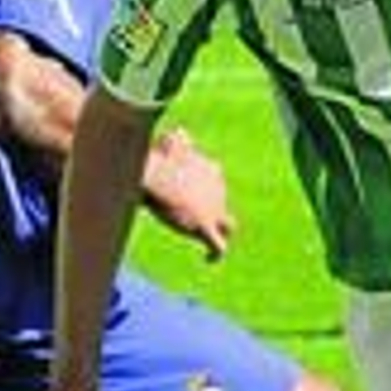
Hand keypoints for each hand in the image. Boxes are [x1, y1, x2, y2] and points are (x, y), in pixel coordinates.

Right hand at [142, 127, 235, 260]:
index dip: (203, 188)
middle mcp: (218, 189)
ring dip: (221, 233)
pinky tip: (209, 260)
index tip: (188, 195)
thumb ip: (174, 136)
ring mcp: (215, 210)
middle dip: (214, 210)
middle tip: (197, 220)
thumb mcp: (170, 139)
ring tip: (210, 241)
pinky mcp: (206, 227)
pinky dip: (215, 254)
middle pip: (222, 202)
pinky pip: (219, 246)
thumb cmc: (160, 156)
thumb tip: (174, 131)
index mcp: (210, 169)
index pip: (213, 178)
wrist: (162, 175)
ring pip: (229, 226)